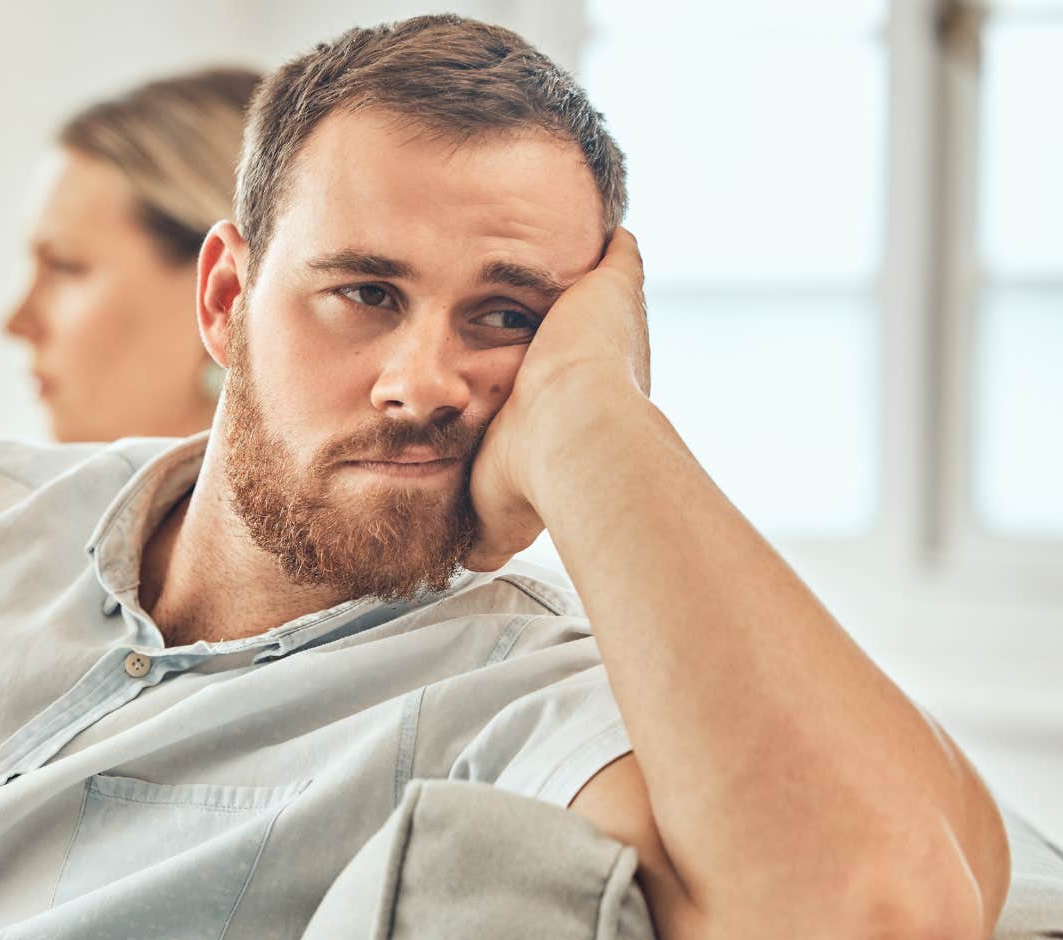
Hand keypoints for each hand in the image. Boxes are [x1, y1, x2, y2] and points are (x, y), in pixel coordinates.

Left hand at [464, 227, 650, 570]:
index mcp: (588, 410)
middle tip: (555, 311)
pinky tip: (597, 224)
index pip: (576, 386)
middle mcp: (609, 367)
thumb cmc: (536, 478)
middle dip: (575, 326)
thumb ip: (490, 532)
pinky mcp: (614, 290)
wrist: (574, 440)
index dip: (561, 378)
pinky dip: (607, 240)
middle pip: (593, 338)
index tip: (546, 374)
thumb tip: (474, 564)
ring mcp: (613, 327)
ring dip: (584, 279)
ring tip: (566, 251)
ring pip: (601, 295)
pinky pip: (618, 254)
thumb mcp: (501, 513)